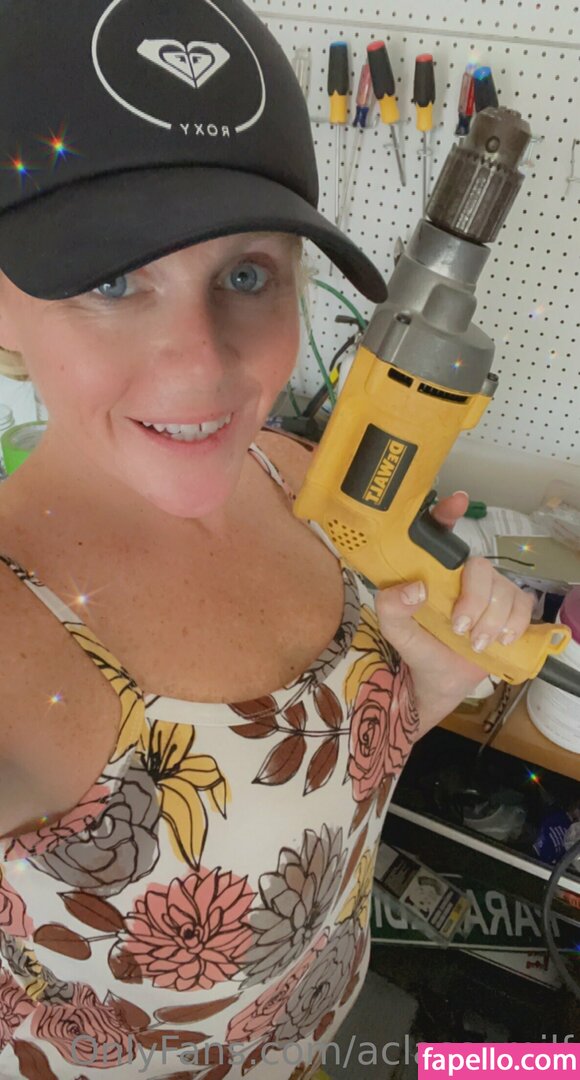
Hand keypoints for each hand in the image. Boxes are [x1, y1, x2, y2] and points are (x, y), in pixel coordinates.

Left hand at [374, 491, 534, 733]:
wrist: (439, 681)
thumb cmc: (417, 646)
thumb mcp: (395, 629)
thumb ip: (391, 606)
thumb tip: (415, 589)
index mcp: (433, 571)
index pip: (440, 533)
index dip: (447, 513)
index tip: (458, 501)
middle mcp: (463, 575)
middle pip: (481, 568)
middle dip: (475, 600)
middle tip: (460, 627)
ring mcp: (490, 591)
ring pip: (504, 590)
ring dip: (492, 622)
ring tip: (476, 644)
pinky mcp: (510, 610)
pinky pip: (523, 605)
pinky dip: (513, 625)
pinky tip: (499, 641)